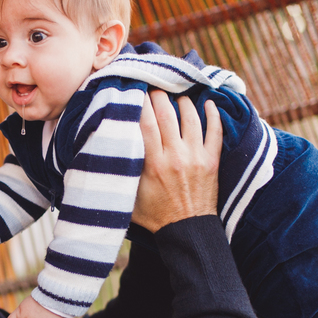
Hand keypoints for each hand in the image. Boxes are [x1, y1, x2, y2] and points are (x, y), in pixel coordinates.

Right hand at [132, 92, 222, 231]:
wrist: (187, 231)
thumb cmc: (154, 216)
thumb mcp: (129, 198)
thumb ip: (121, 175)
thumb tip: (102, 155)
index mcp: (153, 164)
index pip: (145, 123)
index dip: (140, 103)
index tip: (135, 91)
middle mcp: (175, 156)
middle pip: (166, 114)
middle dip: (158, 95)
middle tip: (153, 87)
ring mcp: (195, 157)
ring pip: (190, 117)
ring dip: (182, 101)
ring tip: (175, 95)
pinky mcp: (212, 161)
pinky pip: (215, 131)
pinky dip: (212, 114)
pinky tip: (207, 103)